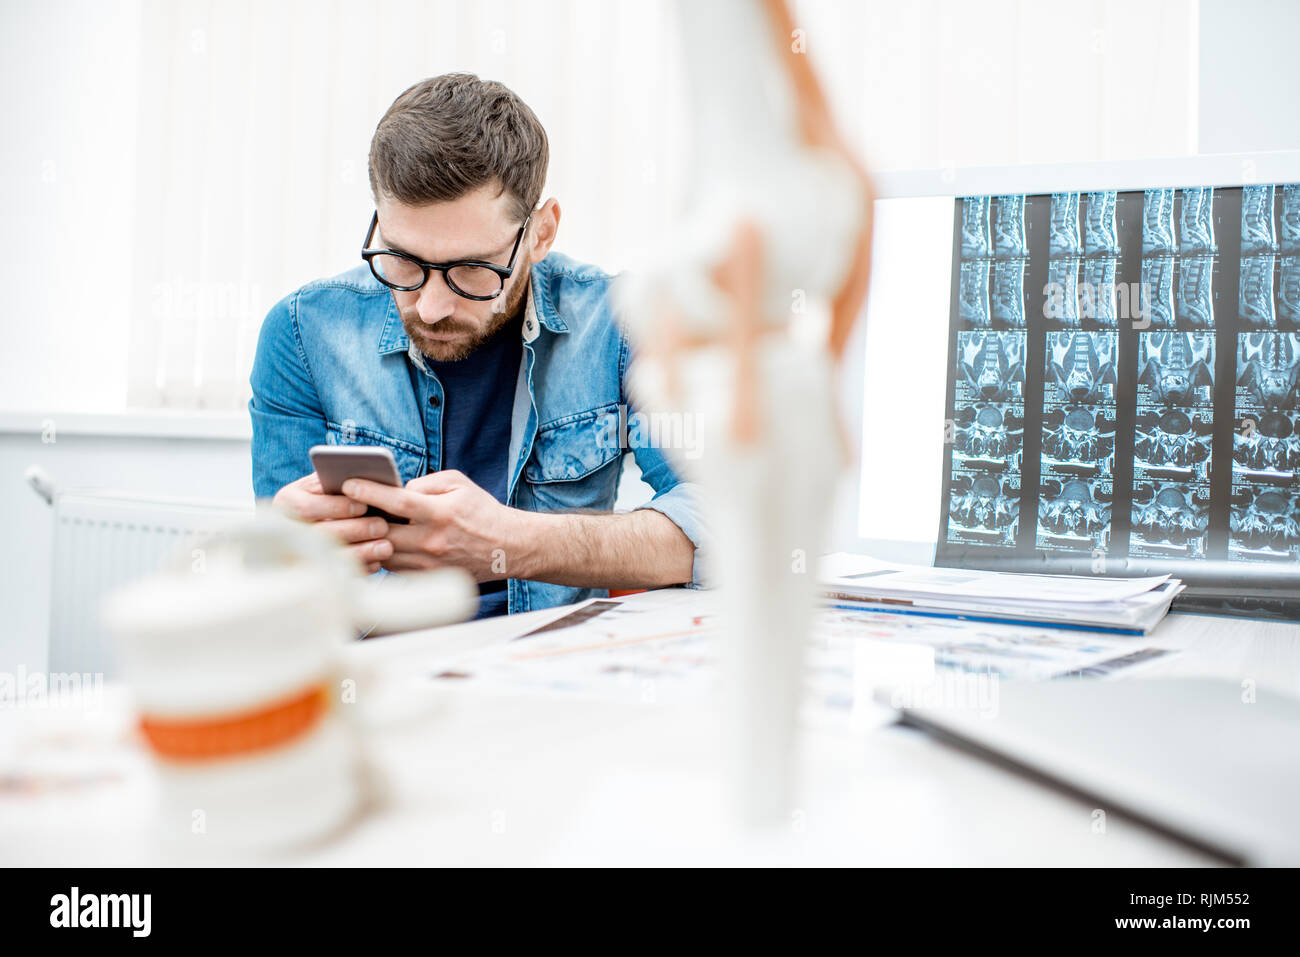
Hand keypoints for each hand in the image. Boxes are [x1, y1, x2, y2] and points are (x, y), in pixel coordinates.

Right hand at [271, 472, 393, 572]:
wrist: (321, 517)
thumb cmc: (331, 493)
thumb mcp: (328, 481)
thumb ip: (339, 479)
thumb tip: (362, 480)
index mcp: (287, 501)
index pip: (307, 508)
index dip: (336, 507)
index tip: (363, 505)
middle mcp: (288, 528)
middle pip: (320, 534)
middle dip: (355, 529)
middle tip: (381, 526)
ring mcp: (298, 551)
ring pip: (329, 556)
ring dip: (361, 552)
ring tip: (386, 547)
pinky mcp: (315, 570)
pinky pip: (338, 573)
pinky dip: (360, 567)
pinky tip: (378, 562)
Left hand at [341, 470, 519, 580]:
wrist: (508, 548)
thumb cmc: (482, 511)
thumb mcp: (459, 484)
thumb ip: (425, 483)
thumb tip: (397, 490)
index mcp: (440, 514)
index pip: (397, 502)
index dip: (369, 492)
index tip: (348, 484)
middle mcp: (433, 542)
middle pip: (383, 532)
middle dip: (361, 519)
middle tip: (345, 508)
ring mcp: (429, 564)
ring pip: (384, 553)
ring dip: (371, 540)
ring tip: (360, 525)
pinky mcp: (429, 579)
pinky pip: (394, 568)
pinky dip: (384, 555)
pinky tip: (381, 542)